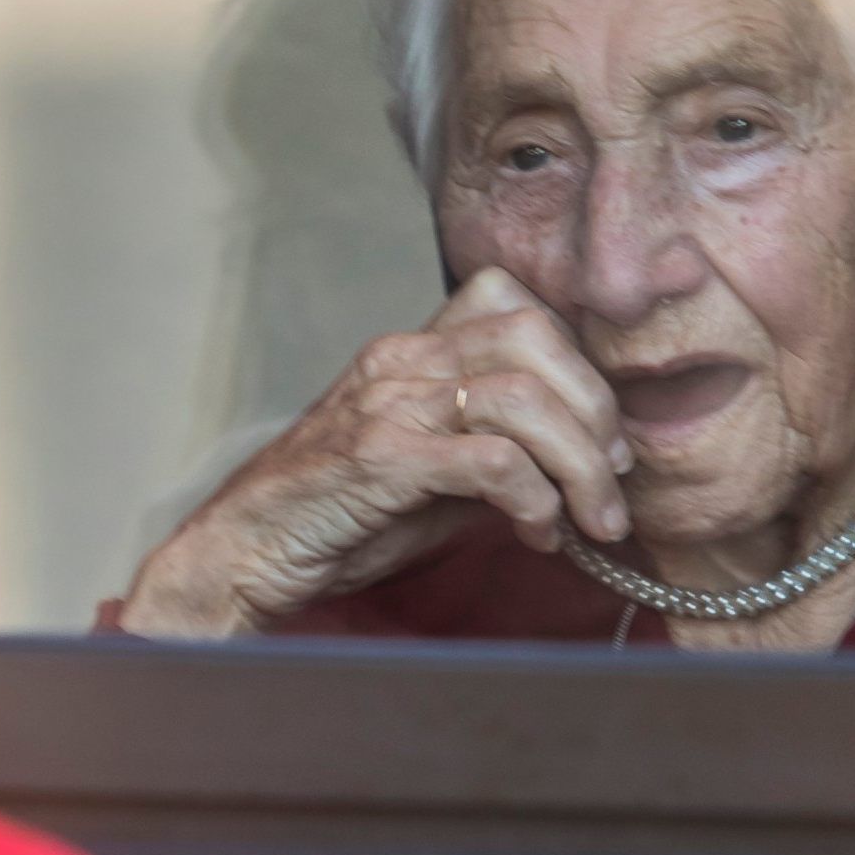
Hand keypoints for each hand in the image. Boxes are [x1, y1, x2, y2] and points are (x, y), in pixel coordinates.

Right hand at [117, 269, 631, 637]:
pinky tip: (538, 533)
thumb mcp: (427, 475)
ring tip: (591, 519)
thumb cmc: (331, 518)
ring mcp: (389, 404)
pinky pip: (492, 459)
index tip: (596, 430)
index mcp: (409, 352)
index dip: (572, 358)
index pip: (511, 302)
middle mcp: (401, 361)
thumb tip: (575, 471)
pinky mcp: (381, 457)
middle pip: (532, 336)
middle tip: (611, 476)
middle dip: (594, 408)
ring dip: (578, 464)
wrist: (242, 552)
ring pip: (523, 397)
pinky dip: (534, 498)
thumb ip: (491, 455)